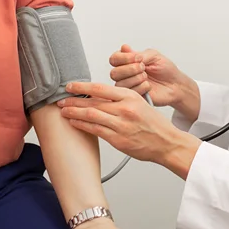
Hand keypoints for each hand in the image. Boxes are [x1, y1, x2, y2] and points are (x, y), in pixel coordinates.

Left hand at [59, 82, 200, 178]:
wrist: (166, 142)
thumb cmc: (154, 124)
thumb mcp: (140, 103)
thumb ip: (121, 99)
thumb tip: (99, 96)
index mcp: (130, 96)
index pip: (100, 88)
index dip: (82, 86)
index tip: (71, 86)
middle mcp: (125, 109)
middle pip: (92, 101)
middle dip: (74, 100)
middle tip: (62, 99)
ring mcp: (121, 125)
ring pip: (91, 115)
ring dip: (74, 112)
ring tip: (63, 110)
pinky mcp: (117, 139)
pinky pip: (95, 130)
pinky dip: (82, 125)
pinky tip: (74, 123)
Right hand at [107, 45, 198, 118]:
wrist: (175, 84)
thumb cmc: (166, 69)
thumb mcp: (154, 56)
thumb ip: (138, 54)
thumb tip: (124, 48)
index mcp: (128, 61)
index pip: (114, 58)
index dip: (124, 58)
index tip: (138, 58)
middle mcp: (125, 74)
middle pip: (114, 73)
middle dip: (130, 69)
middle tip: (143, 68)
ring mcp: (128, 86)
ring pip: (120, 83)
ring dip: (136, 78)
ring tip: (147, 77)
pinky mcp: (133, 96)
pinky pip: (129, 93)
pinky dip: (141, 87)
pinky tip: (148, 86)